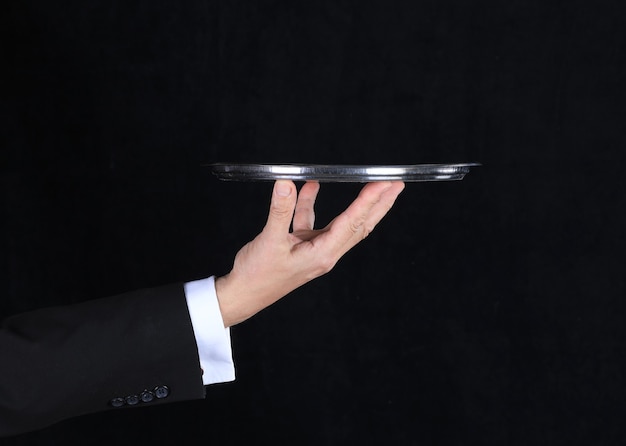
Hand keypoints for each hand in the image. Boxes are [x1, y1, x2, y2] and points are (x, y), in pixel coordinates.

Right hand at [215, 179, 404, 326]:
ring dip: (356, 205)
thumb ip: (280, 211)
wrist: (243, 295)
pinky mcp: (303, 247)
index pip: (352, 222)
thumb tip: (286, 184)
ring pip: (343, 224)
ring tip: (371, 186)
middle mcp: (325, 253)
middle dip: (379, 205)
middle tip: (396, 185)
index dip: (370, 201)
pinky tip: (310, 188)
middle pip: (360, 225)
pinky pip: (314, 223)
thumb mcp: (269, 241)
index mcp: (322, 254)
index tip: (385, 184)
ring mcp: (316, 250)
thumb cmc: (258, 275)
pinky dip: (313, 205)